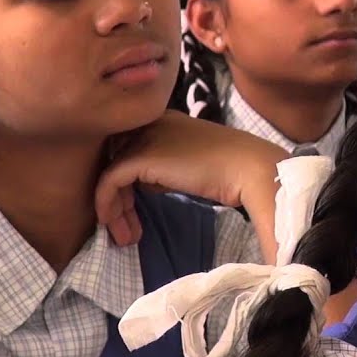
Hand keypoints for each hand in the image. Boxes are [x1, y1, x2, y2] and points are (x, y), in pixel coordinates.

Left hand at [95, 111, 287, 251]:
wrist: (248, 168)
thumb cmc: (231, 170)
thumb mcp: (192, 163)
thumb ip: (167, 167)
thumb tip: (147, 184)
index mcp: (163, 119)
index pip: (128, 146)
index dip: (126, 181)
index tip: (135, 212)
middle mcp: (150, 123)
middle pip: (114, 159)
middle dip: (118, 197)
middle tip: (127, 229)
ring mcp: (145, 138)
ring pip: (109, 173)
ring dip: (114, 209)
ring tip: (125, 237)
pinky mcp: (141, 157)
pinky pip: (109, 181)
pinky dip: (108, 206)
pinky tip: (120, 228)